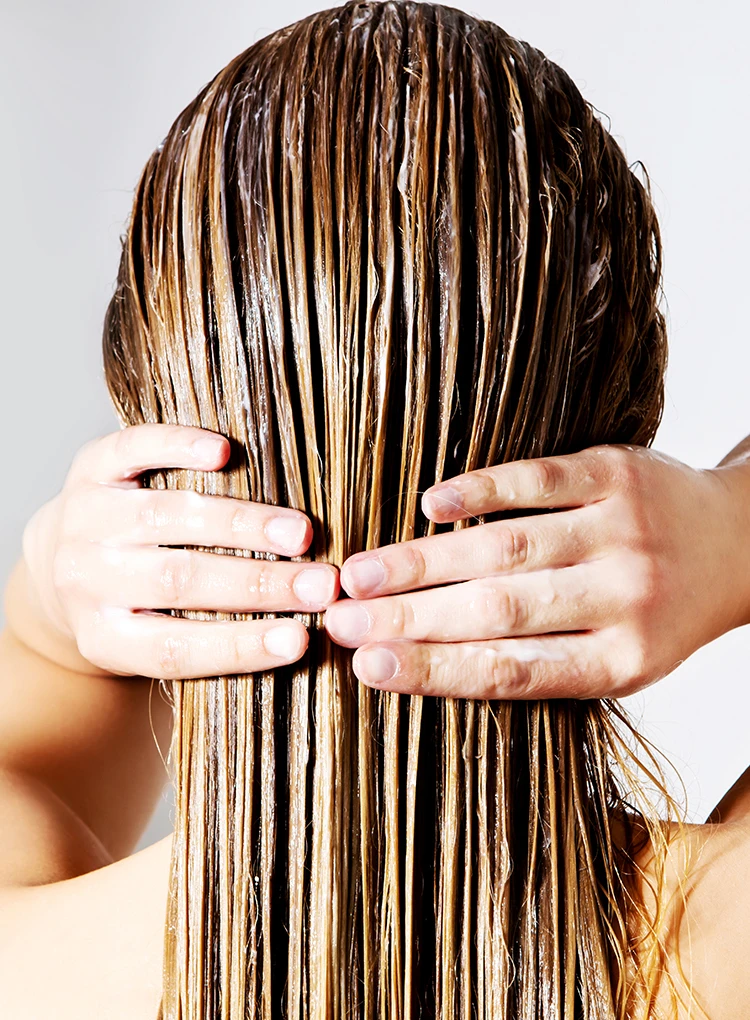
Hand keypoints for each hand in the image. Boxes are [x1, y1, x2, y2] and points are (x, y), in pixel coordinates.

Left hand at [20, 424, 338, 678]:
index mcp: (104, 637)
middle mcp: (86, 580)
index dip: (240, 647)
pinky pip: (132, 450)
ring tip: (300, 533)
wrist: (59, 559)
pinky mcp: (89, 466)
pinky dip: (178, 448)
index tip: (301, 640)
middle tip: (321, 585)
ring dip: (242, 525)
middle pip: (178, 581)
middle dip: (258, 584)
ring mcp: (86, 519)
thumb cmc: (133, 608)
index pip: (174, 650)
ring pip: (168, 517)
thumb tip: (301, 637)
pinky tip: (224, 452)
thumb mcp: (152, 641)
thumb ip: (211, 639)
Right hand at [325, 445, 749, 698]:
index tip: (367, 668)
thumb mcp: (616, 659)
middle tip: (336, 619)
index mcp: (619, 661)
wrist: (734, 544)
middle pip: (498, 611)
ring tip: (359, 573)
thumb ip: (539, 664)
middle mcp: (624, 599)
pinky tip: (429, 505)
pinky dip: (480, 490)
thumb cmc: (656, 614)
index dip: (434, 671)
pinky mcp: (616, 473)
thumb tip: (426, 665)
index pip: (511, 673)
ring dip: (425, 561)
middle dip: (408, 618)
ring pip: (507, 547)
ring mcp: (621, 531)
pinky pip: (539, 480)